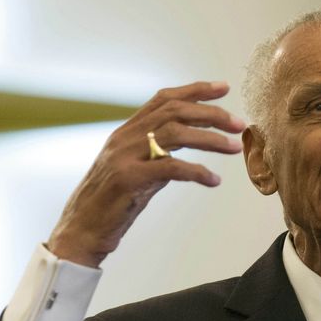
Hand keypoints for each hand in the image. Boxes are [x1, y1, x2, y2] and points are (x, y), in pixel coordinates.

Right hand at [47, 81, 245, 267]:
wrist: (81, 232)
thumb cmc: (110, 204)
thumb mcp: (136, 169)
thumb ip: (157, 154)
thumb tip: (189, 144)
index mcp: (126, 132)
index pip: (163, 100)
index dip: (194, 90)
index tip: (223, 87)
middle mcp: (124, 138)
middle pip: (174, 111)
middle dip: (211, 113)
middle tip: (239, 123)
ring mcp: (124, 156)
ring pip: (174, 133)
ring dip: (210, 138)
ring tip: (234, 147)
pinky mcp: (128, 179)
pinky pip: (170, 168)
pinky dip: (197, 171)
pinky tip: (213, 180)